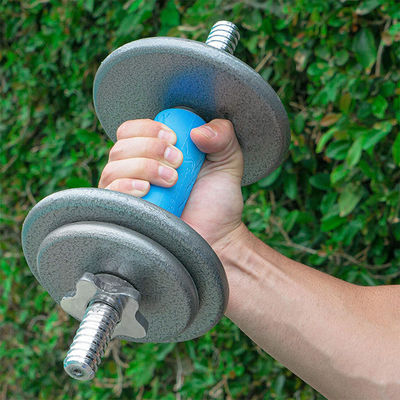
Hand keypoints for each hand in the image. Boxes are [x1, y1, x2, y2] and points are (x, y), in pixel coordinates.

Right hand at [98, 118, 245, 253]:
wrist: (216, 237)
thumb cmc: (218, 202)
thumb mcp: (227, 161)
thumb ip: (222, 136)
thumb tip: (197, 131)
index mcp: (154, 153)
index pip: (132, 130)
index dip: (149, 129)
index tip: (174, 139)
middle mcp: (135, 170)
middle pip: (121, 146)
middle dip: (150, 149)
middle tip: (178, 164)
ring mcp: (128, 192)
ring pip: (113, 167)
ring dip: (144, 167)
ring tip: (171, 181)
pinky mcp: (125, 213)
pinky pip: (110, 192)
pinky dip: (126, 186)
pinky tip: (146, 190)